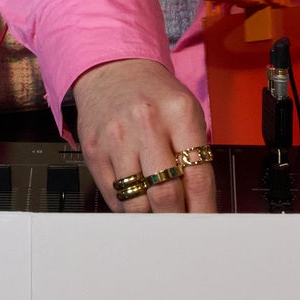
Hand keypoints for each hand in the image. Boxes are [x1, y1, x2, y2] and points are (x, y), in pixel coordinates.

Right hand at [71, 58, 216, 214]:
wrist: (112, 70)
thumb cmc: (153, 96)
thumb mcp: (185, 113)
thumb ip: (196, 157)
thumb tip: (203, 207)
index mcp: (178, 112)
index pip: (198, 177)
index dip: (204, 211)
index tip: (206, 229)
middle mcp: (145, 122)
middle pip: (166, 194)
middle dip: (177, 219)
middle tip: (183, 229)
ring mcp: (116, 138)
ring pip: (138, 202)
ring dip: (152, 218)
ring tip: (160, 216)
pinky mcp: (93, 151)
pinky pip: (115, 197)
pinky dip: (130, 208)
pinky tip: (138, 201)